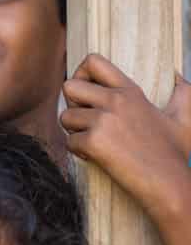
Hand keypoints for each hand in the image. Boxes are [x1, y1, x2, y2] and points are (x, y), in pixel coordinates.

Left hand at [62, 54, 190, 217]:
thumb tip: (180, 77)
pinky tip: (97, 157)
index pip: (93, 62)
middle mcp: (115, 101)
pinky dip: (79, 152)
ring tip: (96, 143)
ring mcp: (103, 120)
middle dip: (72, 105)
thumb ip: (182, 94)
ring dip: (75, 132)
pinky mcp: (94, 141)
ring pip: (65, 117)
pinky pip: (69, 141)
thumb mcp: (183, 118)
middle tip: (87, 122)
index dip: (81, 74)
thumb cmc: (174, 154)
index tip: (86, 92)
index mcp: (131, 91)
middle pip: (69, 87)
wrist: (169, 183)